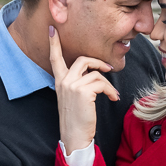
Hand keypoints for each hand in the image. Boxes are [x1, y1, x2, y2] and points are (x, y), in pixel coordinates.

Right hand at [47, 25, 118, 153]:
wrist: (74, 135)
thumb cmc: (77, 119)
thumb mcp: (73, 98)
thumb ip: (77, 83)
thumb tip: (93, 73)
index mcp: (59, 81)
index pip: (54, 58)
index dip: (53, 43)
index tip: (52, 29)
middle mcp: (64, 81)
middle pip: (82, 59)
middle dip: (97, 62)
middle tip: (108, 69)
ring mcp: (72, 85)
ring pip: (96, 73)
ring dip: (108, 84)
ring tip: (112, 95)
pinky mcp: (83, 91)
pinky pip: (102, 83)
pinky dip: (110, 91)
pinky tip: (113, 98)